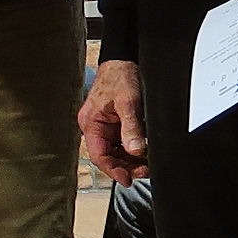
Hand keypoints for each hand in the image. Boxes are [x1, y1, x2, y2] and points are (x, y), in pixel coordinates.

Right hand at [78, 60, 146, 182]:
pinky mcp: (115, 122)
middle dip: (125, 166)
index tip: (127, 179)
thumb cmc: (120, 75)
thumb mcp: (128, 102)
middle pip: (108, 155)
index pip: (99, 155)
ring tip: (146, 163)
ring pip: (116, 151)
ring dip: (130, 159)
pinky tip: (143, 152)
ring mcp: (105, 125)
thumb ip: (131, 127)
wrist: (124, 58)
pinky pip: (121, 142)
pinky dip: (132, 149)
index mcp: (91, 123)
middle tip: (144, 170)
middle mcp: (95, 126)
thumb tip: (136, 150)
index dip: (113, 170)